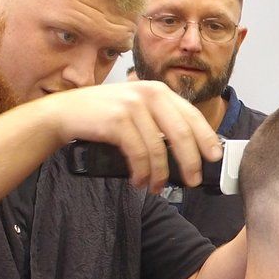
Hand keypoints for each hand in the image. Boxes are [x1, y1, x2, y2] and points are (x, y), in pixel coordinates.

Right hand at [44, 80, 220, 191]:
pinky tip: (138, 180)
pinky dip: (141, 172)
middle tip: (193, 181)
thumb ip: (159, 121)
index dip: (206, 138)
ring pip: (159, 148)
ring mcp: (132, 105)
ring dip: (160, 174)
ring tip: (156, 187)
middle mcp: (149, 93)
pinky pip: (139, 154)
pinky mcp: (117, 120)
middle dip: (190, 162)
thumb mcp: (136, 110)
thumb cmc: (103, 117)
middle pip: (181, 133)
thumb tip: (188, 151)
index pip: (191, 115)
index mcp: (158, 91)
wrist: (64, 113)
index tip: (214, 158)